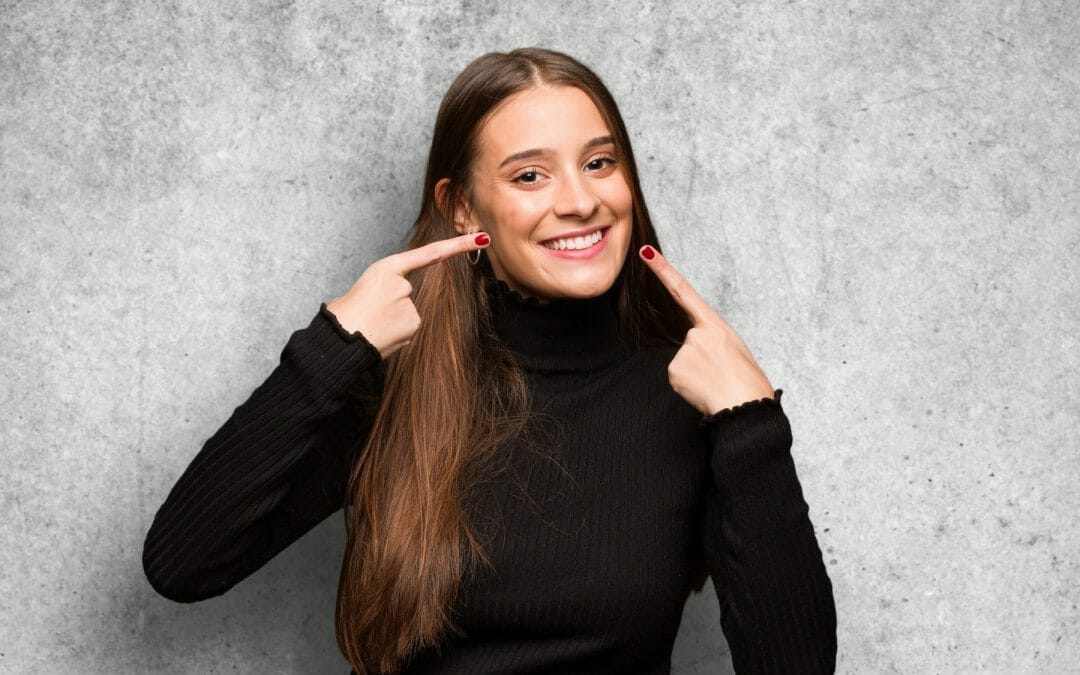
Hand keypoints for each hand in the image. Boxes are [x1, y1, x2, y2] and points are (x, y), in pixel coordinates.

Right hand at [326, 233, 490, 356]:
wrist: (339, 338)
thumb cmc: (345, 315)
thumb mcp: (364, 290)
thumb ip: (386, 289)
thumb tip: (397, 304)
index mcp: (385, 268)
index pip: (428, 253)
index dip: (458, 245)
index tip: (482, 238)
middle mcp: (402, 283)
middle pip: (407, 294)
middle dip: (392, 305)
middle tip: (370, 314)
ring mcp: (409, 303)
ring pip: (408, 313)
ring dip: (393, 321)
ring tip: (372, 325)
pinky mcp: (413, 323)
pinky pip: (409, 327)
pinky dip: (397, 332)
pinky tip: (381, 334)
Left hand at [639, 245, 774, 414]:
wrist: (746, 404)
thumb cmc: (746, 380)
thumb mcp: (733, 350)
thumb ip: (710, 341)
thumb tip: (690, 352)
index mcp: (715, 324)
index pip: (683, 290)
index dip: (663, 270)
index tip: (646, 252)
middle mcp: (696, 333)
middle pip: (687, 344)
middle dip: (700, 361)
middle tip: (720, 373)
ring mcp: (685, 350)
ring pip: (682, 363)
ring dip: (695, 375)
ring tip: (715, 382)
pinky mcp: (675, 369)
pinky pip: (677, 377)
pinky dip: (688, 386)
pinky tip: (703, 390)